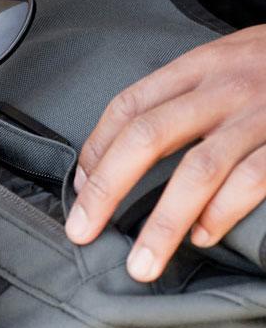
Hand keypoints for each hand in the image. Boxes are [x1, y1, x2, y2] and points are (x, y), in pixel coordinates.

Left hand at [65, 24, 265, 281]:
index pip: (128, 107)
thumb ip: (179, 99)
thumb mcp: (224, 63)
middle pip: (147, 137)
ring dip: (164, 223)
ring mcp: (260, 115)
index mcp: (198, 67)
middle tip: (81, 231)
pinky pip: (251, 180)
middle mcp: (223, 87)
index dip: (96, 148)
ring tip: (141, 264)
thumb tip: (117, 156)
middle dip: (106, 189)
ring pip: (199, 170)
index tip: (80, 187)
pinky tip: (201, 238)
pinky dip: (222, 213)